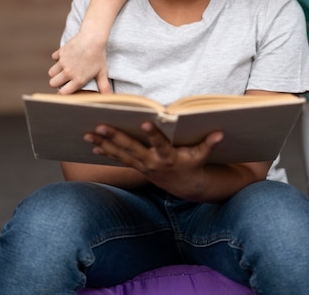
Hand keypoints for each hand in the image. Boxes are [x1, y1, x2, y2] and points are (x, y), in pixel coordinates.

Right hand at [48, 32, 110, 93]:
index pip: (63, 93)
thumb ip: (103, 86)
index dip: (63, 93)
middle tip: (63, 80)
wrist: (93, 37)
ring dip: (56, 72)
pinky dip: (58, 57)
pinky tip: (66, 56)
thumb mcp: (102, 72)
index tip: (64, 91)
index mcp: (78, 79)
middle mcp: (68, 72)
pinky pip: (54, 58)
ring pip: (51, 72)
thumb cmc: (99, 55)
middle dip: (57, 83)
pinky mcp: (60, 52)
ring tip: (64, 69)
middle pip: (53, 83)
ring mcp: (63, 62)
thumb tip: (109, 96)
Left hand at [84, 123, 223, 199]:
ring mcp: (142, 166)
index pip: (160, 144)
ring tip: (88, 134)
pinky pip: (119, 159)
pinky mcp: (137, 166)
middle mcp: (152, 162)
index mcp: (168, 157)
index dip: (153, 134)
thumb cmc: (193, 165)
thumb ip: (209, 143)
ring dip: (104, 144)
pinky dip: (106, 152)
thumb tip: (220, 132)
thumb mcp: (202, 155)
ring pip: (120, 154)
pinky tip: (93, 145)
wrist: (185, 186)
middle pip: (131, 148)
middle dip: (115, 137)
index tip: (146, 122)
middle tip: (100, 126)